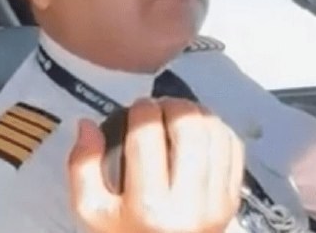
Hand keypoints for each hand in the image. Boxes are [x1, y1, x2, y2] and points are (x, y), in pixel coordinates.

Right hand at [68, 98, 244, 232]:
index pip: (147, 134)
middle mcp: (188, 203)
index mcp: (148, 205)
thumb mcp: (91, 210)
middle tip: (159, 108)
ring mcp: (217, 201)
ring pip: (215, 132)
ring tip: (177, 116)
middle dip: (172, 105)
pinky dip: (216, 129)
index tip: (136, 109)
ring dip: (195, 113)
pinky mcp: (233, 199)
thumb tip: (87, 125)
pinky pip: (233, 146)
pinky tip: (197, 132)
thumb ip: (82, 165)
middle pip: (189, 127)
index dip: (141, 109)